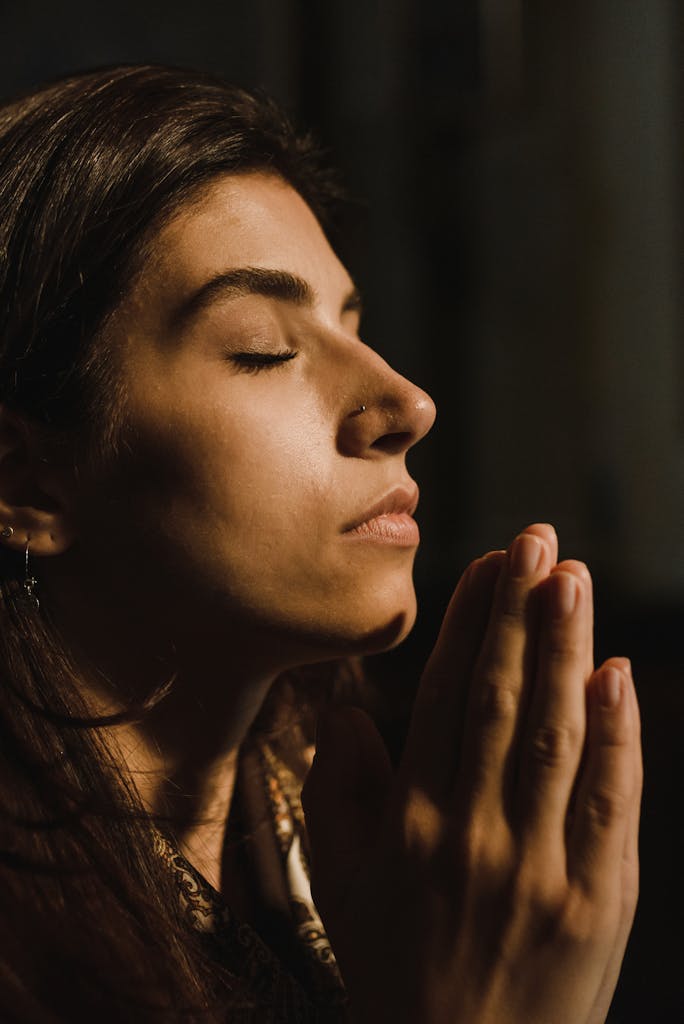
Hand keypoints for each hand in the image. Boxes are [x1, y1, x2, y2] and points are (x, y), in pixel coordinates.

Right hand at [302, 525, 641, 1023]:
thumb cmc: (394, 970)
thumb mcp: (340, 884)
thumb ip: (337, 794)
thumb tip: (351, 714)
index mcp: (409, 823)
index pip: (446, 697)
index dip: (470, 624)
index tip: (489, 564)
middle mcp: (472, 834)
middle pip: (502, 700)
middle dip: (520, 613)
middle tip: (538, 541)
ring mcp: (538, 868)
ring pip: (555, 735)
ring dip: (565, 651)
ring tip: (573, 578)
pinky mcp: (596, 904)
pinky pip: (609, 804)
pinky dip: (616, 737)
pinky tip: (614, 678)